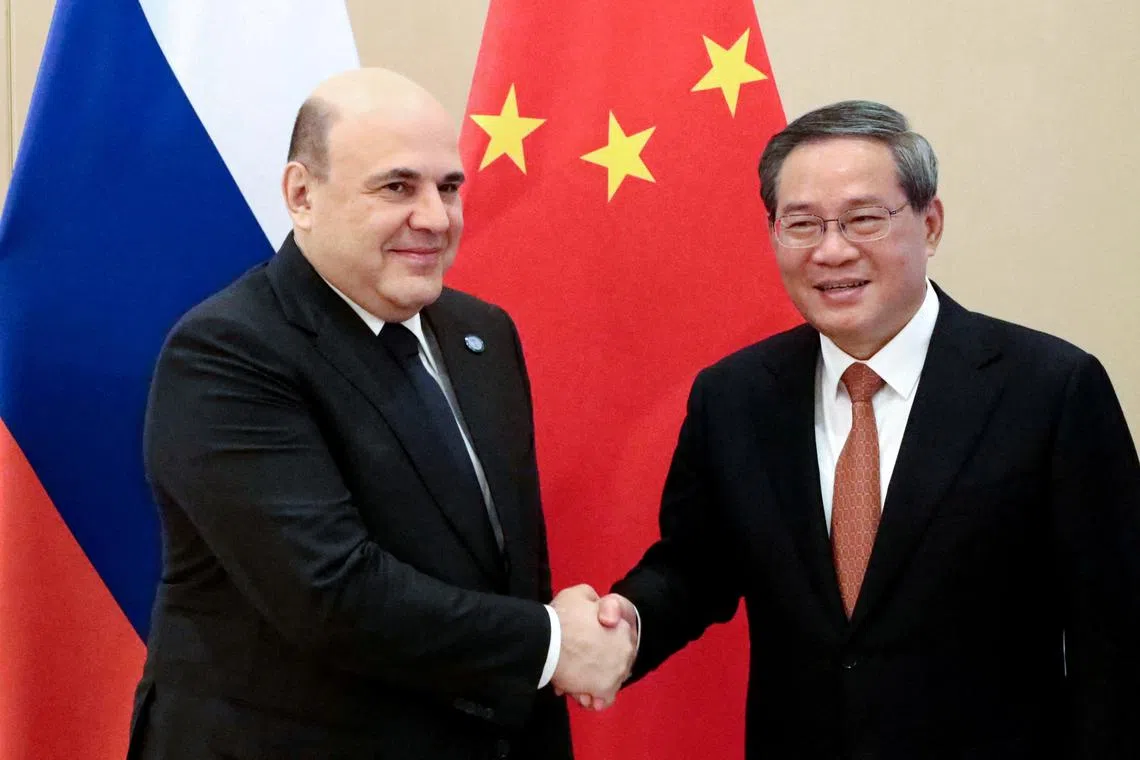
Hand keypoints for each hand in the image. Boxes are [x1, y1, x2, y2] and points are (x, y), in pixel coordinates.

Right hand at [550, 585, 634, 710]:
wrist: (545, 640)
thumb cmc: (561, 616)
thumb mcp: (581, 594)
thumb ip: (594, 601)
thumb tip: (599, 611)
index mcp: (623, 627)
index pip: (619, 641)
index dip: (602, 645)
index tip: (587, 648)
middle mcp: (626, 651)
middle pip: (614, 663)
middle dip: (598, 666)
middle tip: (579, 666)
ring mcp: (616, 671)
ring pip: (608, 683)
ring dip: (593, 683)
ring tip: (575, 682)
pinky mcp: (604, 690)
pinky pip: (602, 700)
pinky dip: (593, 699)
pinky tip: (580, 694)